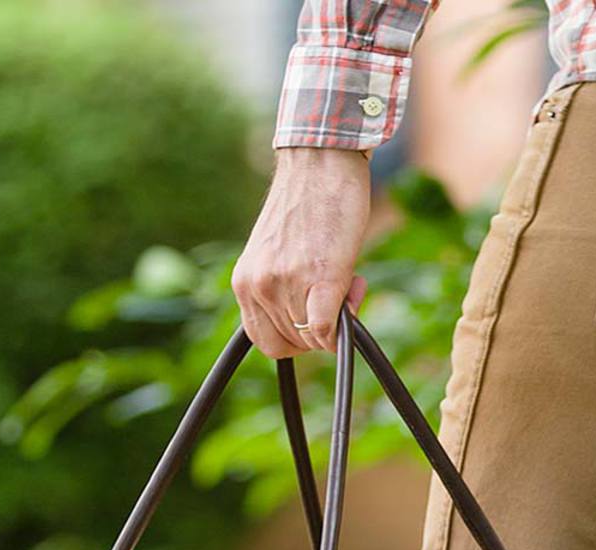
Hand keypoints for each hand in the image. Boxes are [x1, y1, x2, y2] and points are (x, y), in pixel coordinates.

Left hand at [232, 147, 369, 356]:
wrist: (320, 161)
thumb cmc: (307, 204)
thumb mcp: (277, 255)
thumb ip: (282, 291)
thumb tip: (312, 328)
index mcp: (244, 283)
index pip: (265, 341)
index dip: (294, 340)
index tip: (313, 320)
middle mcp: (258, 286)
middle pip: (291, 343)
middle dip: (318, 331)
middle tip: (336, 296)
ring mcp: (284, 283)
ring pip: (312, 338)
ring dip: (337, 319)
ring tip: (346, 278)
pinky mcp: (318, 278)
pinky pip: (325, 331)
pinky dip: (341, 328)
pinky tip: (351, 294)